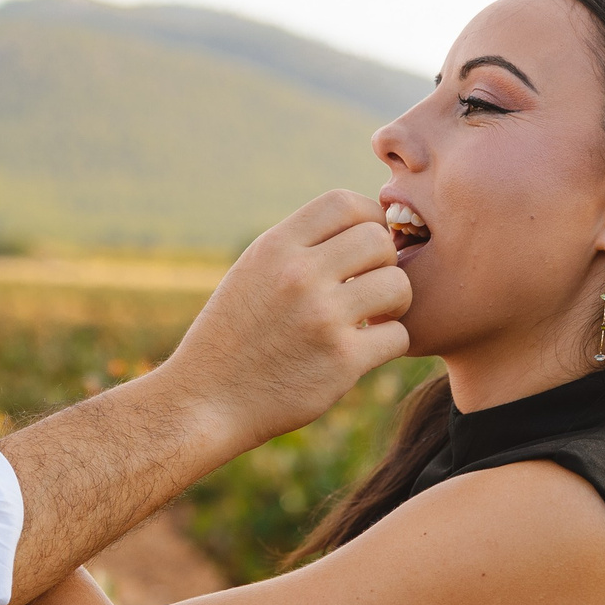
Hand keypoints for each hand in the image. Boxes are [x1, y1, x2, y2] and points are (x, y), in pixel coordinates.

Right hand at [151, 191, 409, 455]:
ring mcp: (322, 318)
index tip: (363, 248)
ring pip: (398, 285)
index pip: (345, 202)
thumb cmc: (233, 337)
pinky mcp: (342, 361)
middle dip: (383, 263)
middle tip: (368, 287)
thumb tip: (361, 226)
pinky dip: (388, 344)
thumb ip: (298, 247)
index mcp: (275, 248)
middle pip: (379, 240)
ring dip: (394, 303)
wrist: (206, 402)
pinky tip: (364, 350)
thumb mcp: (252, 273)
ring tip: (373, 317)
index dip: (367, 219)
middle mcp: (299, 275)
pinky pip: (398, 336)